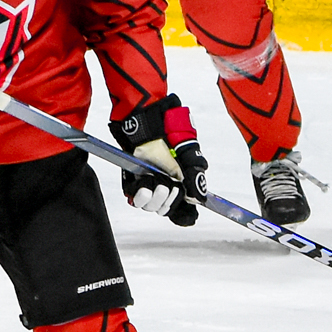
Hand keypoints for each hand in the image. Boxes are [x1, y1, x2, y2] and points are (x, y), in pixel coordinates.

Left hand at [111, 95, 206, 225]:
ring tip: (155, 184)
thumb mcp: (188, 150)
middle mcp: (164, 183)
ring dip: (154, 198)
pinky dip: (139, 196)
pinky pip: (135, 198)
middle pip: (165, 209)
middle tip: (167, 186)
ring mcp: (148, 182)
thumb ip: (195, 174)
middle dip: (167, 201)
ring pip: (151, 206)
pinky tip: (144, 185)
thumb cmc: (168, 129)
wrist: (145, 118)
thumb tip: (199, 199)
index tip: (184, 213)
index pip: (182, 207)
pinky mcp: (132, 179)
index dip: (182, 213)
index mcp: (180, 179)